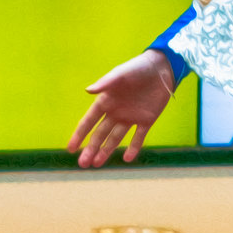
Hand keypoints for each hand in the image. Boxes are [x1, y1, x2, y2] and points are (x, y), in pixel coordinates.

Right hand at [69, 48, 176, 166]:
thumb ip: (105, 83)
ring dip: (106, 151)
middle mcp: (115, 112)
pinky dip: (134, 148)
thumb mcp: (120, 74)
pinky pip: (139, 137)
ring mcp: (131, 117)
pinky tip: (128, 158)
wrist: (162, 67)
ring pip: (115, 138)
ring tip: (97, 164)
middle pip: (100, 134)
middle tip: (83, 164)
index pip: (89, 122)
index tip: (71, 149)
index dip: (79, 135)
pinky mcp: (146, 120)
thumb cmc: (137, 68)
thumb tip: (88, 90)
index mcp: (106, 102)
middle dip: (91, 149)